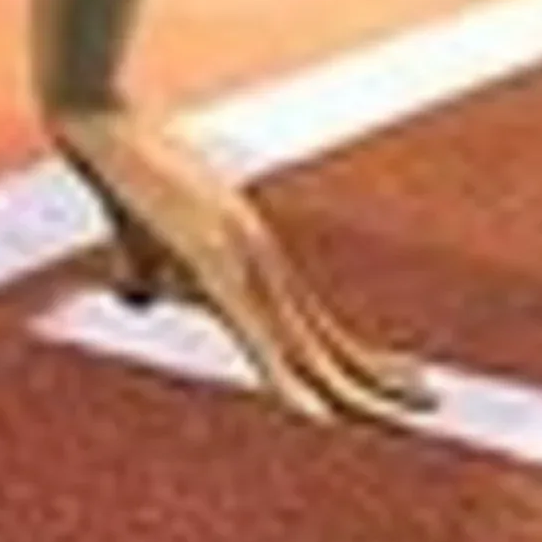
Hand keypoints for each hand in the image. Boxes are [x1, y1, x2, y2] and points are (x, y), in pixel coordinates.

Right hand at [49, 105, 431, 424]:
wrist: (104, 124)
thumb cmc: (121, 179)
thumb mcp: (139, 243)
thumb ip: (145, 277)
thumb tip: (137, 302)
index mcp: (254, 267)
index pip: (323, 326)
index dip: (368, 359)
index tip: (412, 381)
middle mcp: (261, 265)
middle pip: (330, 338)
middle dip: (382, 378)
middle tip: (437, 403)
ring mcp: (241, 262)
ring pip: (307, 345)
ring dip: (356, 390)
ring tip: (402, 418)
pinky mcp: (209, 261)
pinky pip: (254, 334)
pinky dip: (285, 380)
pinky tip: (315, 417)